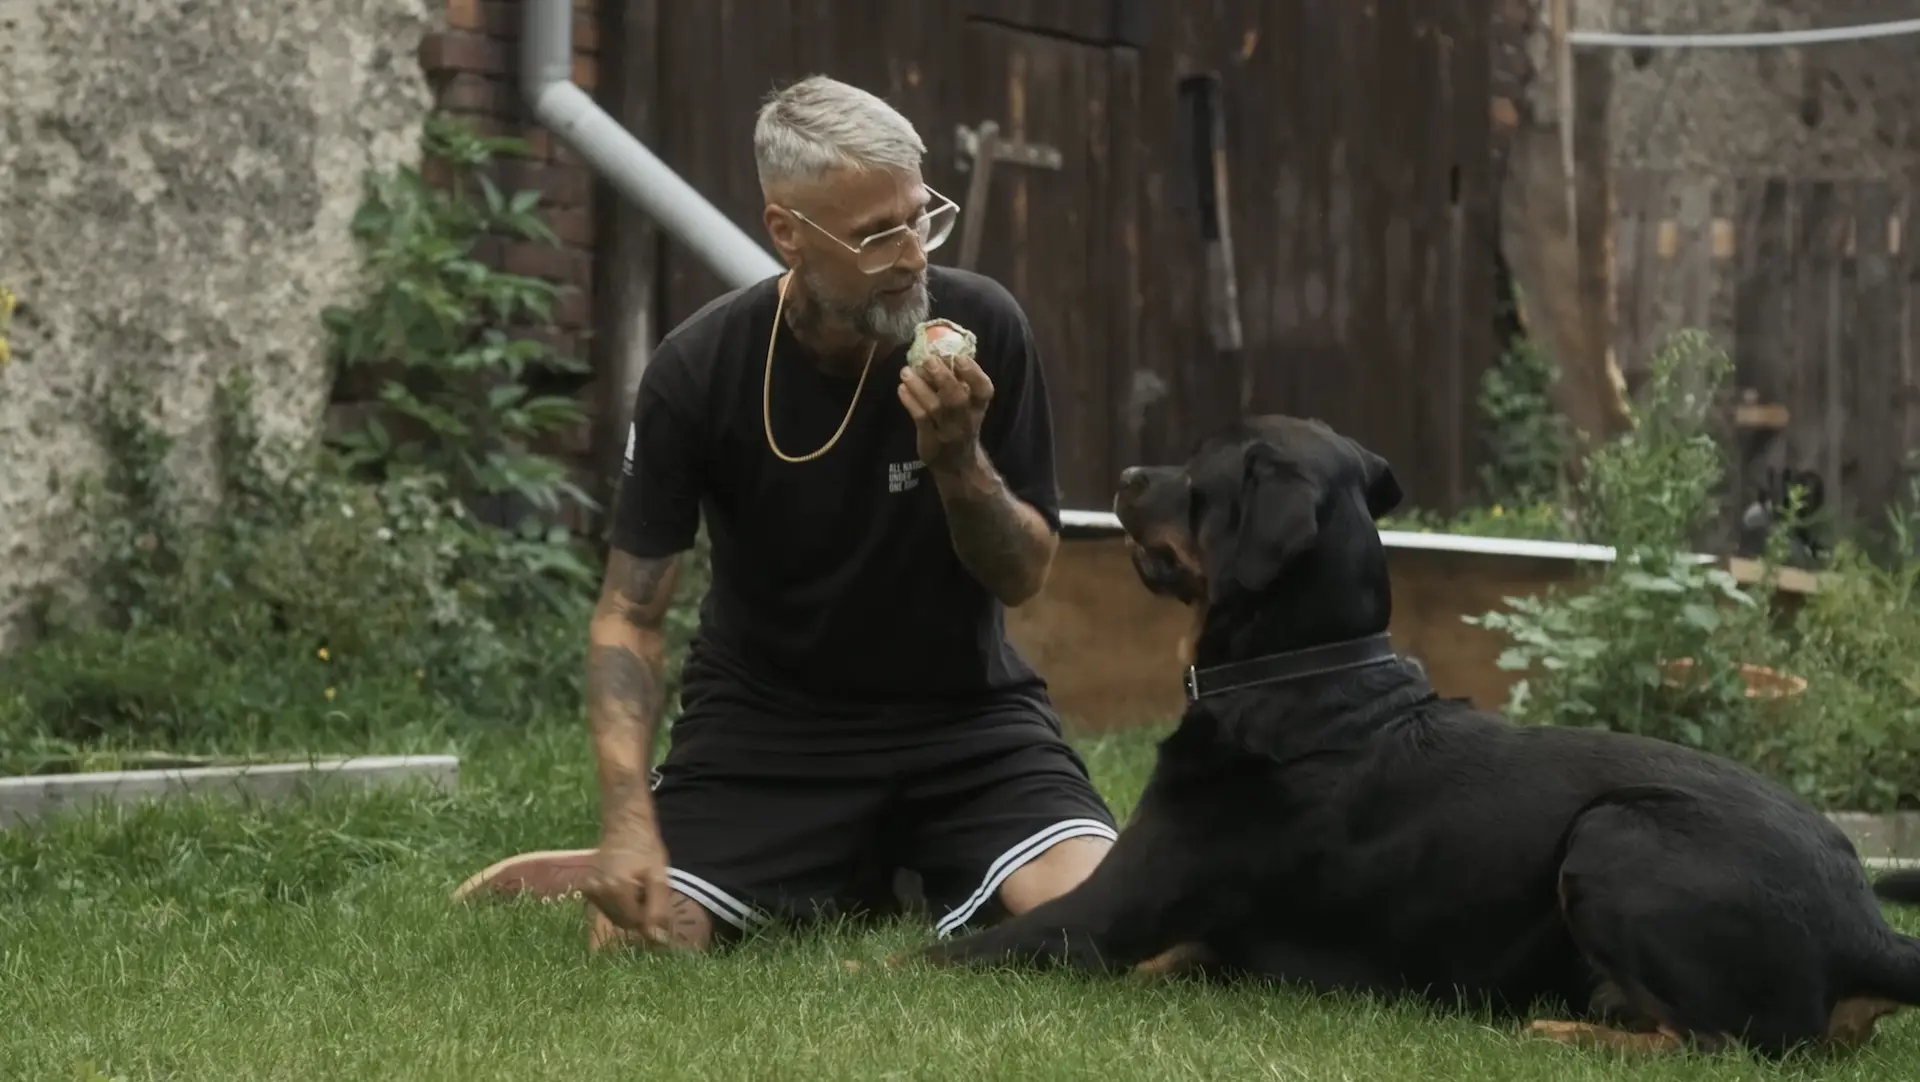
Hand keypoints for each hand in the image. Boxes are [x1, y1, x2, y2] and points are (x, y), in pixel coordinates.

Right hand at [581, 831, 673, 947]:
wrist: (625, 828)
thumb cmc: (646, 849)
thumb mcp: (660, 877)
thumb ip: (658, 910)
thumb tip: (657, 940)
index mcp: (616, 889)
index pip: (635, 924)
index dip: (650, 923)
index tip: (659, 913)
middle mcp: (597, 893)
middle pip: (623, 925)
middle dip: (639, 919)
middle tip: (648, 898)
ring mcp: (589, 892)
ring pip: (613, 921)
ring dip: (628, 915)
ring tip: (637, 893)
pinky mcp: (586, 891)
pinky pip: (603, 913)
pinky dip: (617, 911)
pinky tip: (626, 897)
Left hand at [898, 353, 992, 475]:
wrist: (957, 465)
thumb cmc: (959, 426)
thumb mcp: (968, 408)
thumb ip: (959, 384)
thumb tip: (939, 352)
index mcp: (978, 408)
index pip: (984, 390)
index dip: (974, 373)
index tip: (959, 357)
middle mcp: (966, 420)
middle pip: (957, 398)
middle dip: (943, 377)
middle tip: (928, 360)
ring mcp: (948, 432)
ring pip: (935, 408)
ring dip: (919, 387)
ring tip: (906, 371)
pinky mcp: (930, 440)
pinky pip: (920, 418)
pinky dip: (910, 401)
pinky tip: (902, 388)